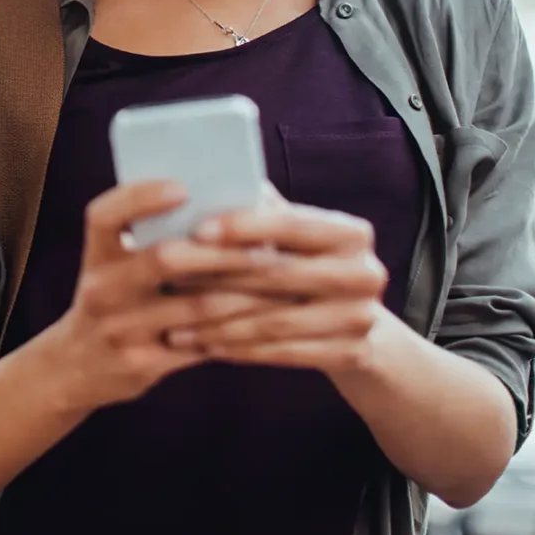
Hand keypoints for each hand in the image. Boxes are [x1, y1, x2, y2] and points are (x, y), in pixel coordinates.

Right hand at [39, 180, 289, 410]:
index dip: (141, 197)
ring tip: (281, 280)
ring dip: (246, 291)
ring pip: (196, 306)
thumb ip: (148, 237)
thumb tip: (220, 202)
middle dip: (222, 251)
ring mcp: (121, 329)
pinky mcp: (144, 363)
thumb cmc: (112, 300)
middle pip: (164, 259)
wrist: (75, 368)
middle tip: (266, 245)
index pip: (106, 215)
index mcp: (96, 255)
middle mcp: (102, 290)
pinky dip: (238, 328)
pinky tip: (266, 317)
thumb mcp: (112, 266)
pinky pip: (202, 343)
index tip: (184, 188)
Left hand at [168, 190, 389, 375]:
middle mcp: (365, 273)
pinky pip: (282, 353)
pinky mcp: (352, 354)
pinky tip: (203, 346)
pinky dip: (238, 350)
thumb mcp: (294, 237)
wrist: (356, 322)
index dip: (243, 226)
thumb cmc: (307, 265)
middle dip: (218, 277)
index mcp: (351, 233)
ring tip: (174, 323)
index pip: (291, 224)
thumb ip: (262, 211)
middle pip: (279, 275)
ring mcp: (361, 318)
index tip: (197, 230)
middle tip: (169, 279)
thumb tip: (205, 180)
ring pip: (275, 321)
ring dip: (218, 323)